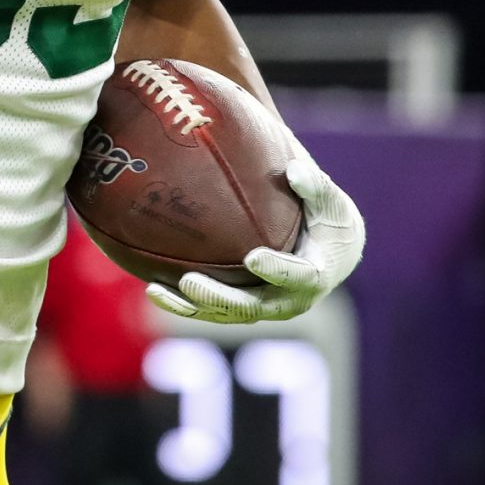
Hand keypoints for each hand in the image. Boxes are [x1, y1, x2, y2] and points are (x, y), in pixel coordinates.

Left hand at [146, 148, 364, 323]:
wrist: (330, 251)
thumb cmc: (329, 219)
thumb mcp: (331, 201)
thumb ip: (315, 186)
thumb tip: (294, 170)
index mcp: (315, 276)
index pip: (298, 277)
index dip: (277, 270)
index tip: (253, 258)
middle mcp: (288, 300)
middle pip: (252, 307)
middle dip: (220, 298)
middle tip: (190, 281)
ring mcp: (263, 307)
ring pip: (225, 314)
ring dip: (191, 306)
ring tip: (157, 291)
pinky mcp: (243, 306)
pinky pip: (211, 310)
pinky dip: (183, 303)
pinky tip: (153, 288)